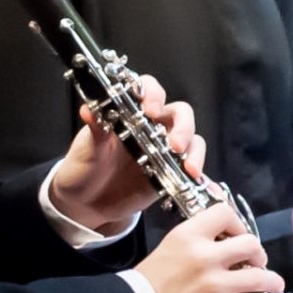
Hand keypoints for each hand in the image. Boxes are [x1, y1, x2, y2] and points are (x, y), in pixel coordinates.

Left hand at [51, 73, 204, 231]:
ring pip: (192, 140)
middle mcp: (153, 126)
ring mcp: (165, 150)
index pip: (149, 90)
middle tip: (176, 145)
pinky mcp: (171, 174)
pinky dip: (203, 179)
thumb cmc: (84, 166)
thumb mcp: (87, 148)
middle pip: (180, 114)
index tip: (151, 110)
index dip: (154, 95)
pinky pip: (192, 174)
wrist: (84, 202)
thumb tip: (88, 109)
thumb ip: (95, 129)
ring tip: (190, 170)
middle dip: (183, 127)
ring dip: (195, 152)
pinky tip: (207, 188)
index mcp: (131, 111)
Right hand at [134, 205, 292, 292]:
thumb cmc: (150, 282)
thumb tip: (225, 239)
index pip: (225, 213)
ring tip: (273, 285)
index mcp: (189, 236)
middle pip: (251, 244)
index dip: (238, 224)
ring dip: (272, 281)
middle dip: (259, 255)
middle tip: (256, 264)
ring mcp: (214, 286)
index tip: (239, 236)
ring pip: (261, 277)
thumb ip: (197, 240)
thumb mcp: (170, 247)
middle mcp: (205, 257)